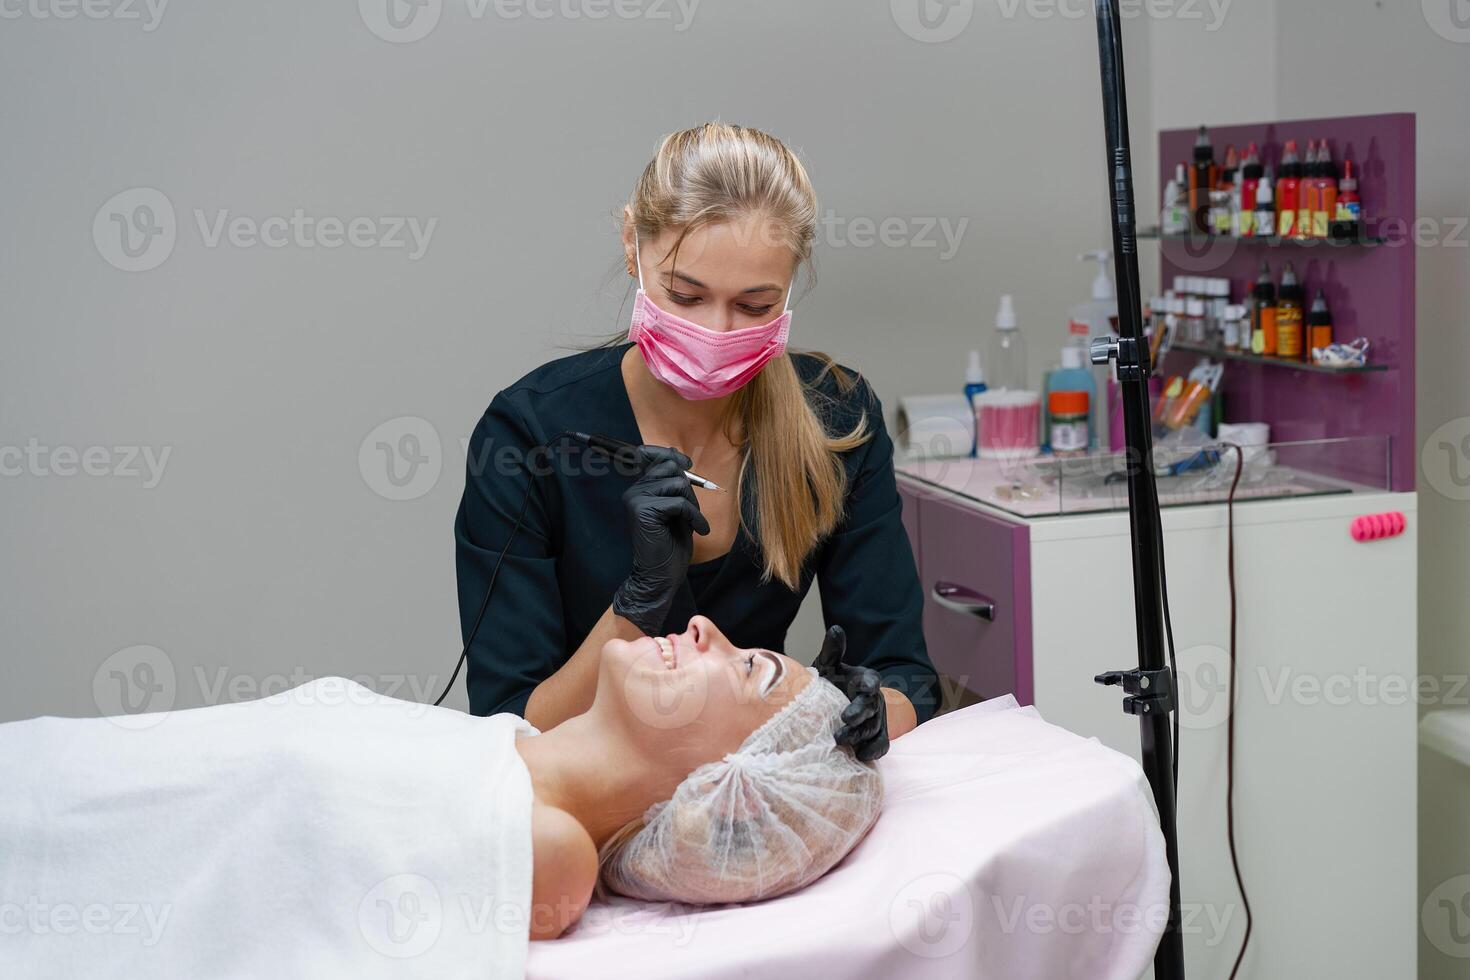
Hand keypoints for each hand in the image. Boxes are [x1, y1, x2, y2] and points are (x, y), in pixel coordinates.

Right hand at [611, 445, 710, 635]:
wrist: (660, 576)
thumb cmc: (670, 544)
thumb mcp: (677, 507)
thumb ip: (674, 482)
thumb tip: (674, 452)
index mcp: (639, 489)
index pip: (651, 455)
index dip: (671, 455)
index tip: (688, 463)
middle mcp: (634, 491)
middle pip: (670, 467)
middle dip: (689, 488)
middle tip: (691, 512)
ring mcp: (636, 500)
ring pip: (678, 484)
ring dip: (693, 505)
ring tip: (692, 523)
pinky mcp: (643, 511)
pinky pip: (679, 503)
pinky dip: (695, 517)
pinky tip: (698, 531)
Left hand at [813, 625, 889, 761]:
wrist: (832, 707)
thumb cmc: (830, 684)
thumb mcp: (828, 666)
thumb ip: (833, 651)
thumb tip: (836, 629)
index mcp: (865, 680)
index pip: (872, 680)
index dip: (870, 684)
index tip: (866, 688)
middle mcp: (874, 700)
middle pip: (871, 707)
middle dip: (859, 714)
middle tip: (844, 721)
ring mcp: (877, 720)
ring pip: (873, 728)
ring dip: (860, 735)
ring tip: (841, 741)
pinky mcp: (876, 738)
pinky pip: (880, 745)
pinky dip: (873, 751)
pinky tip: (861, 756)